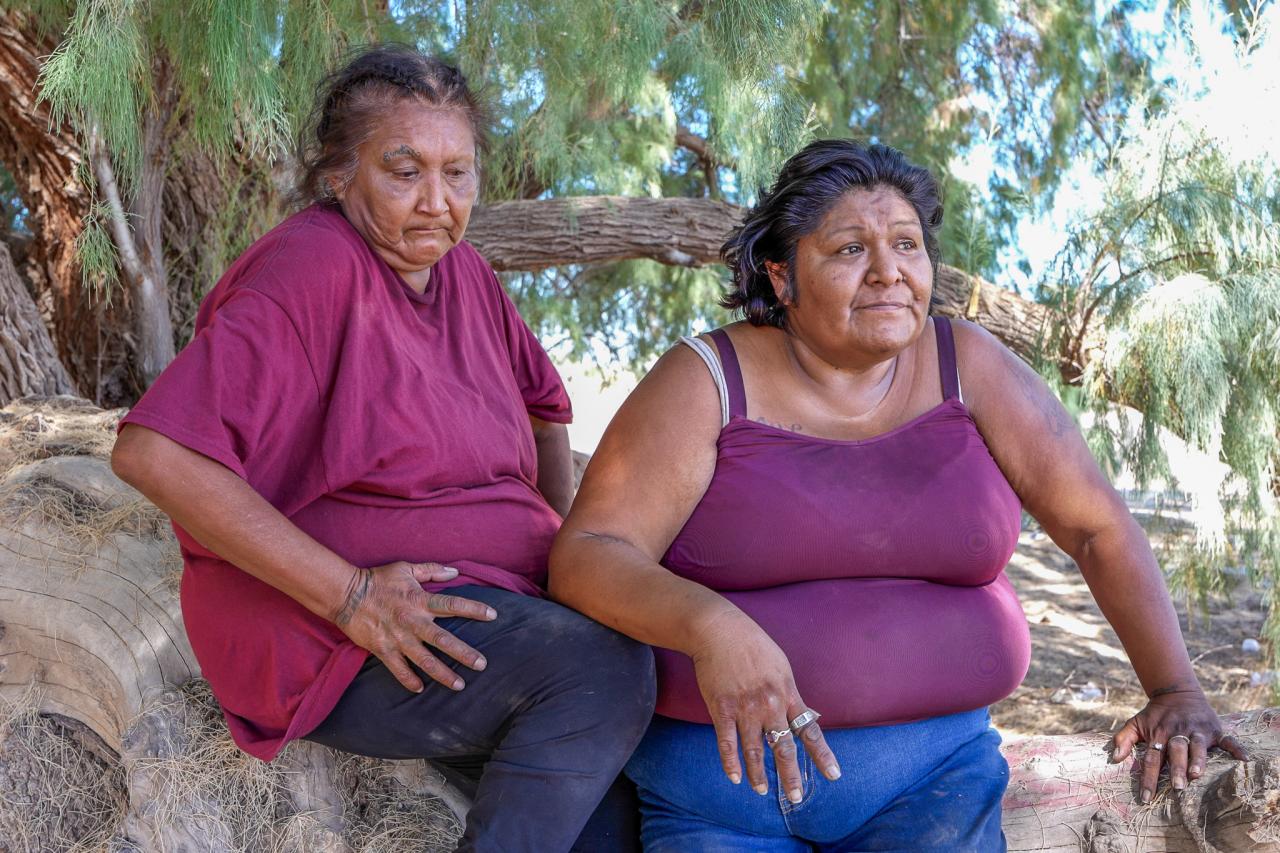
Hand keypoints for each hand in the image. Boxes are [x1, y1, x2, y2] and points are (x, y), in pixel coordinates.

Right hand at [331, 561, 496, 692]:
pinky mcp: (382, 649)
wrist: (346, 593)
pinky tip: (420, 689)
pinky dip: (408, 679)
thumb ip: (432, 571)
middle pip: (443, 639)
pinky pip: (398, 668)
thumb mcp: (407, 568)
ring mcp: (397, 637)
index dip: (474, 610)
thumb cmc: (379, 579)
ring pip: (424, 659)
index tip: (493, 616)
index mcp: (420, 600)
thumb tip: (456, 572)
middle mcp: (412, 621)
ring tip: (459, 685)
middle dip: (464, 653)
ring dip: (442, 673)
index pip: (453, 604)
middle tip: (482, 665)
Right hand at [690, 610, 840, 801]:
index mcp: (788, 694)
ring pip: (755, 750)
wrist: (719, 630)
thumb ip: (791, 693)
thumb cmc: (753, 645)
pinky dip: (731, 762)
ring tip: (762, 790)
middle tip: (796, 798)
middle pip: (783, 748)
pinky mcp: (721, 709)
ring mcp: (745, 708)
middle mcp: (770, 705)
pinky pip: (727, 743)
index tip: (834, 775)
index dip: (822, 755)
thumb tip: (807, 715)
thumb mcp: (781, 667)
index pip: (809, 732)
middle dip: (791, 776)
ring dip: (758, 774)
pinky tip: (734, 777)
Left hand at [1110, 688, 1247, 802]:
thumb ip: (1123, 739)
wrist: (1176, 691)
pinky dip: (1236, 748)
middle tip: (1177, 787)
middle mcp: (1178, 732)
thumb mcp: (1135, 722)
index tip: (1145, 798)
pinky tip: (1244, 759)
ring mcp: (1197, 730)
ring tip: (1197, 774)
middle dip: (1176, 769)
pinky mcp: (1215, 728)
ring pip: (1198, 746)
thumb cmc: (1155, 714)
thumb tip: (1114, 759)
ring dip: (1198, 759)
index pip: (1151, 758)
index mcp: (1159, 734)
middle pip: (1176, 752)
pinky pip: (1228, 739)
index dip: (1147, 778)